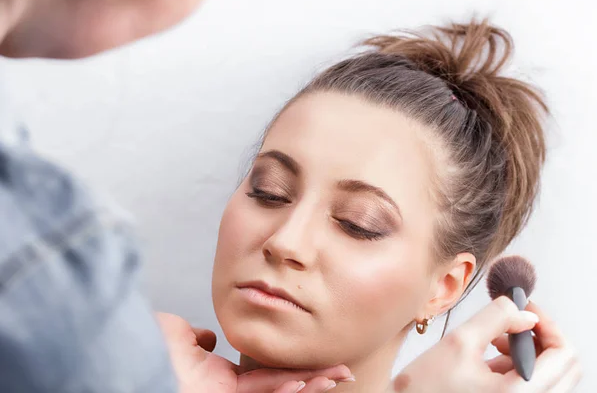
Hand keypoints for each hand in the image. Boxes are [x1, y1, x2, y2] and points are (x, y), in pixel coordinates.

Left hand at [156, 313, 353, 392]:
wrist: (130, 366)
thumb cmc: (144, 352)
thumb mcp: (173, 332)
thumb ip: (193, 333)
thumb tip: (208, 336)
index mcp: (219, 377)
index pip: (265, 372)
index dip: (291, 367)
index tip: (310, 360)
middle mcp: (231, 390)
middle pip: (283, 384)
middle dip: (314, 377)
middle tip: (342, 370)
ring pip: (282, 392)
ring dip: (312, 384)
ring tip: (340, 375)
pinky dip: (291, 390)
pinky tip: (312, 382)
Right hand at [389, 297, 580, 392]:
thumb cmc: (423, 389)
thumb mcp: (459, 342)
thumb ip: (496, 318)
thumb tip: (524, 310)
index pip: (563, 354)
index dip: (547, 322)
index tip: (525, 307)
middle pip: (564, 366)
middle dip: (541, 335)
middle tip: (516, 318)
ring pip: (550, 375)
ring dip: (530, 350)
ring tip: (495, 338)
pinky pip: (534, 385)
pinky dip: (520, 365)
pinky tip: (491, 355)